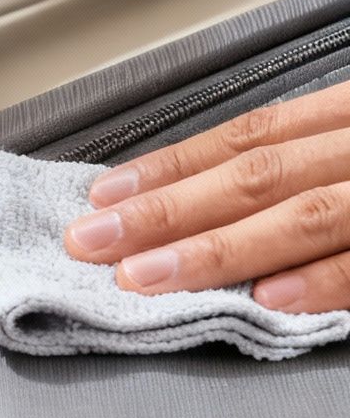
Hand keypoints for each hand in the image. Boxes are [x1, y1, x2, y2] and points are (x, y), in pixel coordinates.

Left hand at [64, 81, 349, 311]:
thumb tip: (184, 198)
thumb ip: (291, 166)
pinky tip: (263, 299)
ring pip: (303, 216)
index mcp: (346, 118)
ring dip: (217, 249)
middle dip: (167, 212)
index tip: (101, 197)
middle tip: (93, 243)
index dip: (170, 168)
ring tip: (147, 275)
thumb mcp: (346, 147)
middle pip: (256, 177)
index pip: (246, 138)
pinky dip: (319, 280)